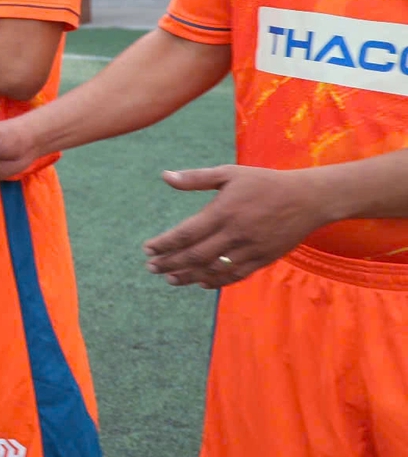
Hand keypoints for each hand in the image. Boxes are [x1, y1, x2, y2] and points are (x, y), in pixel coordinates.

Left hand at [143, 165, 332, 287]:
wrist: (308, 199)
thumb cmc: (264, 182)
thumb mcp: (229, 173)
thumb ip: (196, 178)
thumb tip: (164, 176)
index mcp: (223, 211)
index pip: (186, 234)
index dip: (164, 244)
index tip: (147, 248)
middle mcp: (235, 233)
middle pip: (195, 255)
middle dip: (170, 263)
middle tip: (151, 267)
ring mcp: (250, 249)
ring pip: (214, 269)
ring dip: (189, 276)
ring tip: (170, 278)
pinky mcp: (264, 259)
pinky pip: (236, 275)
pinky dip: (216, 281)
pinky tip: (201, 282)